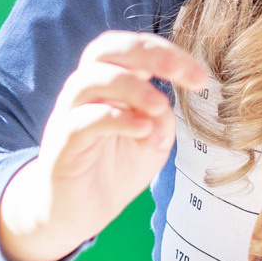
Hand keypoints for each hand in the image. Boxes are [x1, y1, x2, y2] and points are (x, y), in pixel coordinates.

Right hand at [0, 31, 210, 260]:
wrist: (78, 212)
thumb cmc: (115, 169)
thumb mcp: (153, 143)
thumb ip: (162, 119)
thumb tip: (162, 108)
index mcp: (111, 84)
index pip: (133, 50)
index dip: (167, 53)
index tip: (201, 78)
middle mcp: (86, 92)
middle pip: (105, 48)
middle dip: (147, 53)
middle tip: (181, 73)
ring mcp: (69, 115)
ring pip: (90, 79)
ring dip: (131, 87)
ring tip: (160, 105)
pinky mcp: (61, 145)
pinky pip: (81, 120)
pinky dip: (114, 118)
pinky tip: (141, 129)